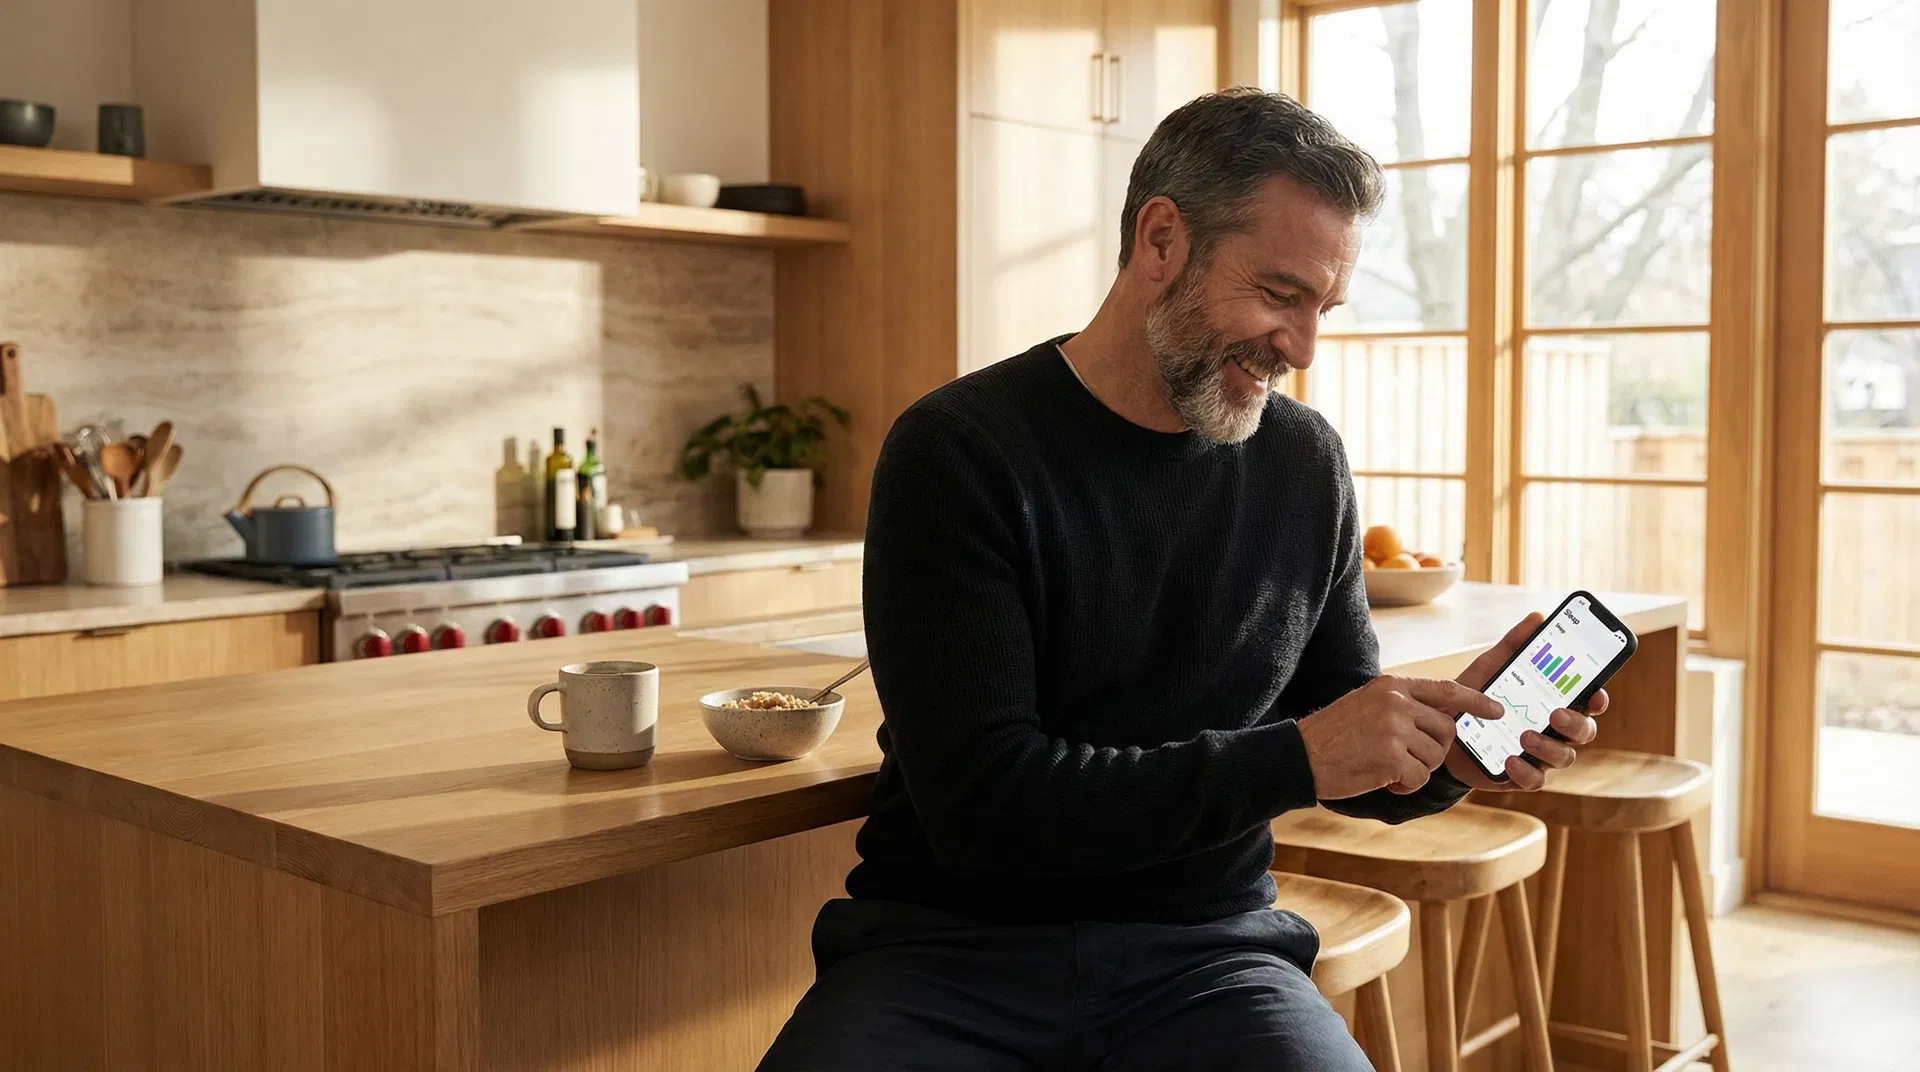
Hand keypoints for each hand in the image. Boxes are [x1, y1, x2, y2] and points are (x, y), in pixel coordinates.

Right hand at [1301, 675, 1504, 798]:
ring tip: (1387, 769)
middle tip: (1408, 760)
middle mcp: (1396, 702)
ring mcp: (1394, 728)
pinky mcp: (1391, 757)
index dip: (1476, 700)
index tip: (1497, 709)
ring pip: (1435, 757)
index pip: (1446, 689)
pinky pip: (1420, 777)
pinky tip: (1383, 781)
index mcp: (1391, 686)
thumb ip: (1404, 705)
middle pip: (1447, 730)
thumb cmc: (1333, 735)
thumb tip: (1448, 714)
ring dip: (1417, 770)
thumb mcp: (1368, 705)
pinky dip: (1405, 785)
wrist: (1299, 756)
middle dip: (1435, 751)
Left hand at [1439, 612, 1606, 791]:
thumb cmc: (1474, 697)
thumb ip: (1513, 645)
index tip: (1596, 693)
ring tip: (1525, 736)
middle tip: (1556, 714)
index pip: (1587, 702)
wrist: (1440, 731)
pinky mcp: (1520, 775)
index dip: (1597, 699)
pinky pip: (1535, 780)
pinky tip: (1510, 759)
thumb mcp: (1490, 668)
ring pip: (1564, 757)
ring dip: (1549, 747)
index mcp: (1553, 703)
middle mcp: (1554, 731)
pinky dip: (1526, 771)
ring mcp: (1539, 755)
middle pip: (1584, 731)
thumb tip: (1537, 617)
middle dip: (1576, 724)